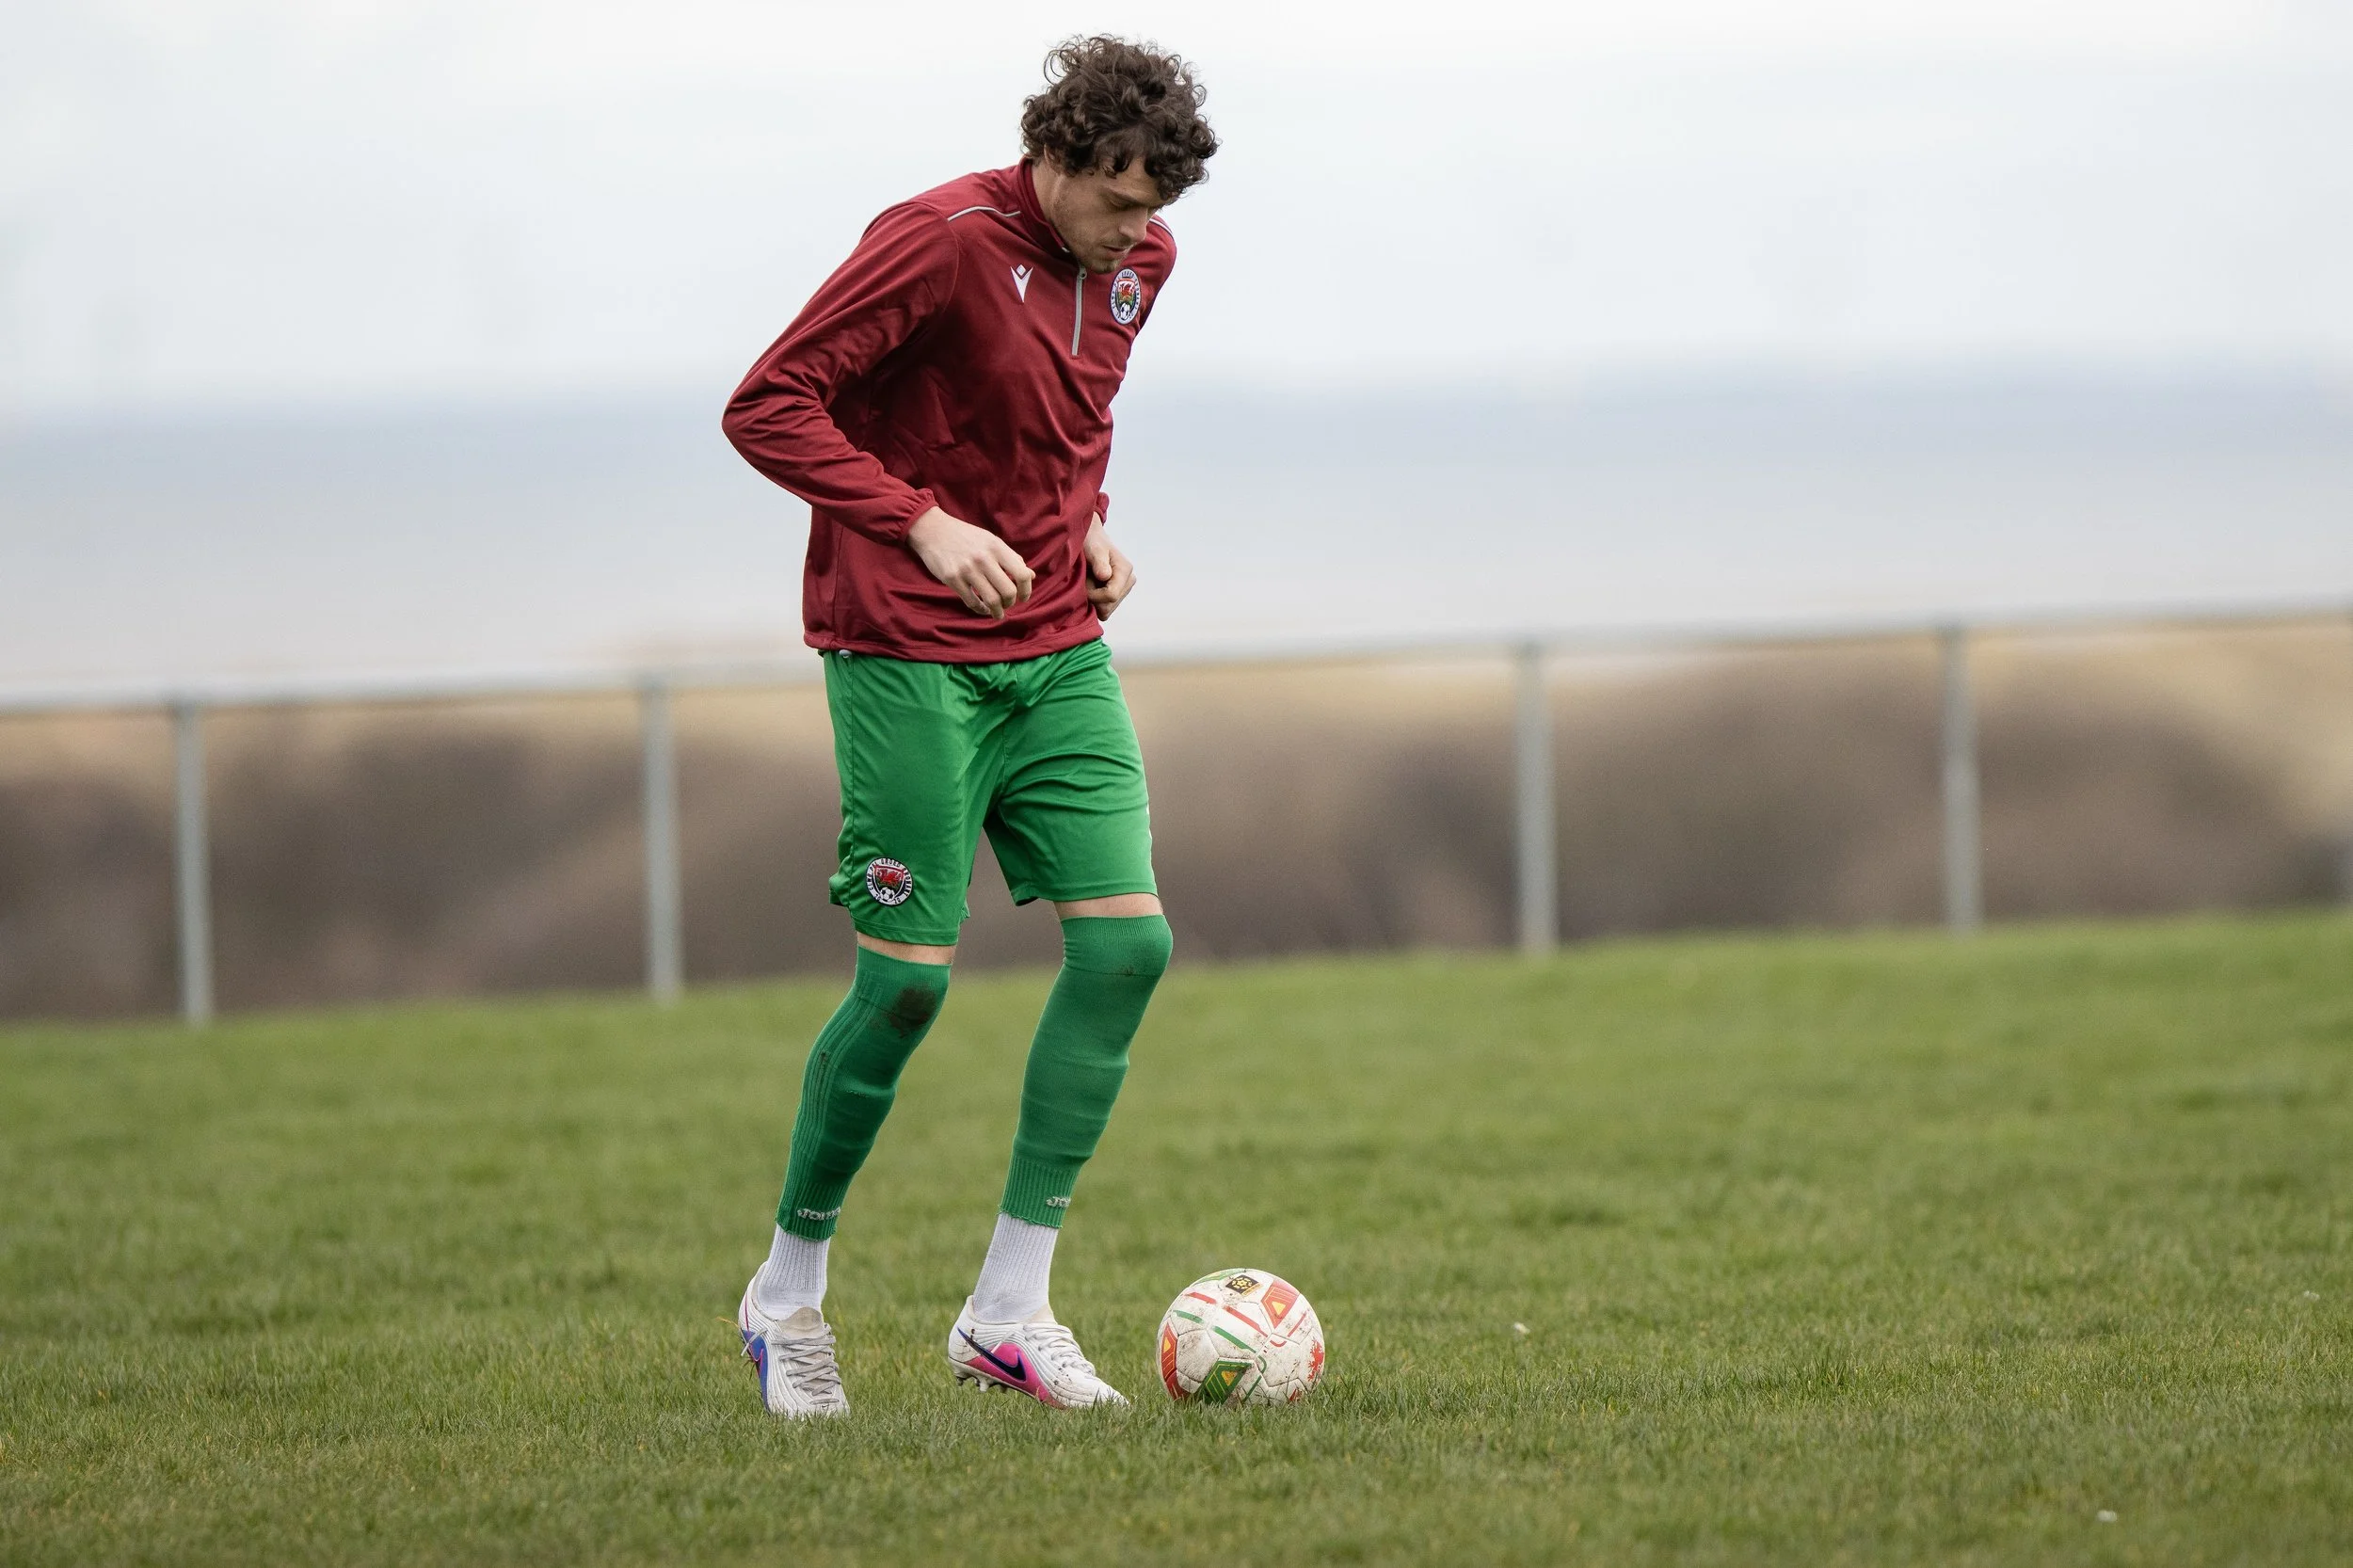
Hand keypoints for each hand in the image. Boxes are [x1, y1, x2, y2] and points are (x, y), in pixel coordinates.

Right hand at [907, 507, 1034, 617]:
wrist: (933, 530)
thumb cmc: (965, 536)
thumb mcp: (991, 541)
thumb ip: (1011, 557)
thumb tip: (1031, 575)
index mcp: (997, 547)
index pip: (1022, 574)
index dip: (1026, 590)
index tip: (1023, 597)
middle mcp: (984, 558)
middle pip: (1008, 591)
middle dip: (1011, 603)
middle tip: (1008, 604)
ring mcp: (967, 569)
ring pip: (991, 600)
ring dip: (997, 611)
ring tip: (998, 613)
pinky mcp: (952, 579)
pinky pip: (972, 602)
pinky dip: (981, 609)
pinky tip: (983, 609)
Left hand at [1082, 514, 1135, 619]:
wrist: (1092, 538)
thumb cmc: (1091, 541)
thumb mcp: (1093, 548)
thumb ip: (1099, 562)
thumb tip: (1105, 576)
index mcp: (1125, 571)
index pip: (1111, 596)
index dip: (1094, 595)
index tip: (1083, 584)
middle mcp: (1129, 581)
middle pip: (1109, 606)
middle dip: (1093, 598)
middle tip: (1084, 581)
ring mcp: (1125, 589)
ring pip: (1107, 610)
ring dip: (1094, 599)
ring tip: (1088, 581)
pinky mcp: (1118, 593)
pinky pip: (1105, 608)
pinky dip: (1095, 600)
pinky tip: (1091, 587)